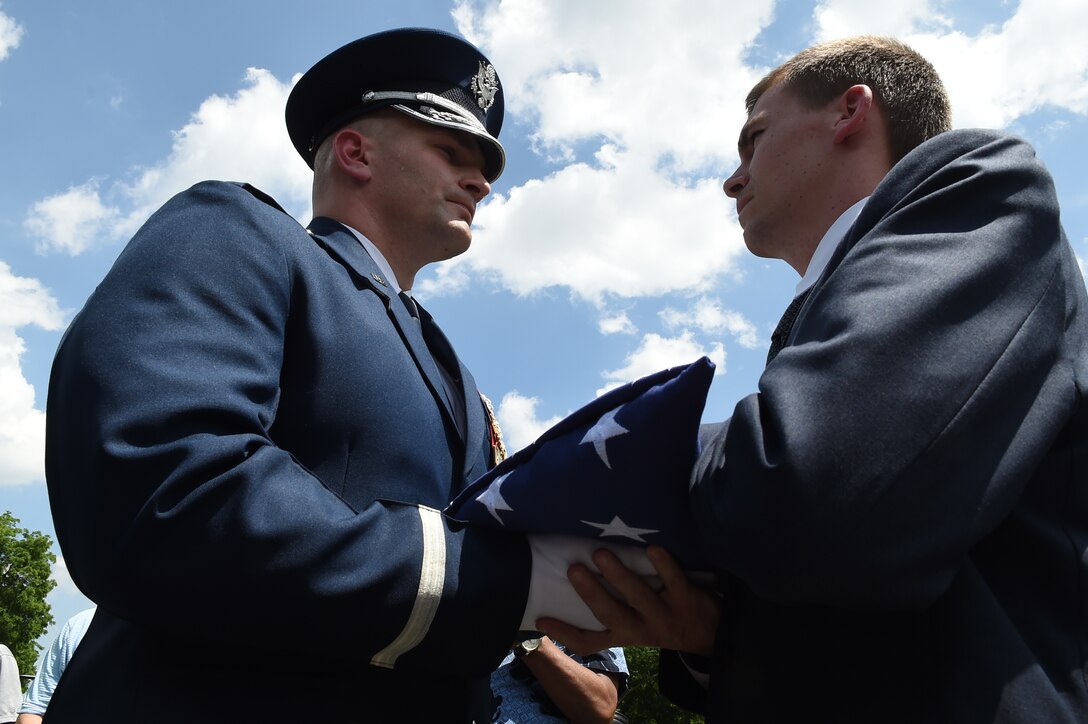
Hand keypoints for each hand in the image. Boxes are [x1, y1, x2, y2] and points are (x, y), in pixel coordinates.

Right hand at [536, 545, 719, 656]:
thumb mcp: (636, 627)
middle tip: (573, 569)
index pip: (589, 641)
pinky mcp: (686, 600)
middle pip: (610, 615)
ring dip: (620, 576)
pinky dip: (663, 565)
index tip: (541, 617)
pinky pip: (673, 581)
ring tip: (600, 554)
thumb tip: (577, 584)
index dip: (564, 633)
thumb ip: (612, 611)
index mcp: (624, 635)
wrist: (710, 633)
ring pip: (639, 597)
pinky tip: (652, 549)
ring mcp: (664, 615)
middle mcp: (641, 629)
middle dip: (591, 592)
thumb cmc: (662, 620)